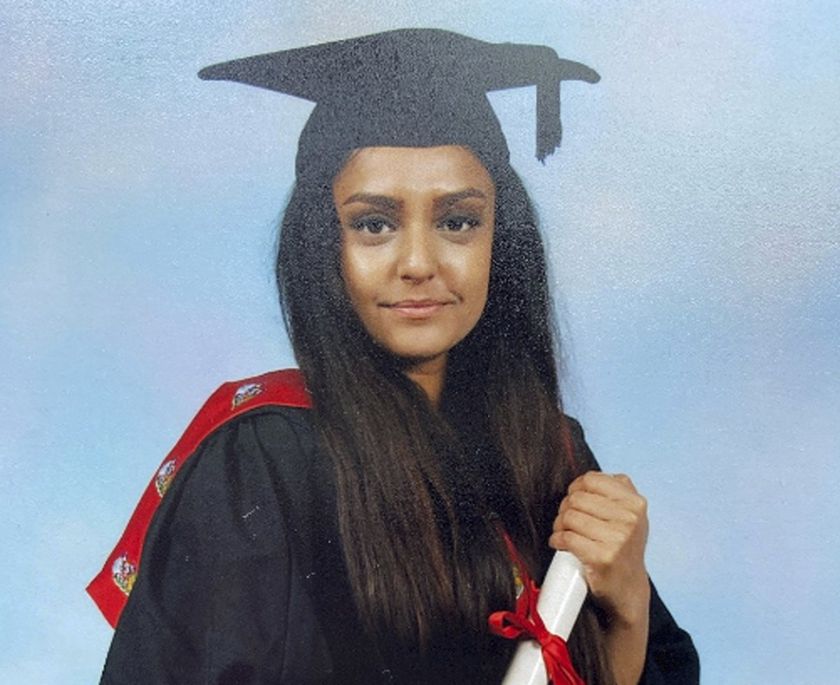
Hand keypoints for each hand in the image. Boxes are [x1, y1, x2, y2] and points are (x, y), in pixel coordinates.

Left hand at [549, 471, 649, 625]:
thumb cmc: (623, 547)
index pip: (591, 480)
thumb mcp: (631, 514)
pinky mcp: (603, 557)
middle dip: (565, 509)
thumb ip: (616, 491)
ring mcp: (618, 539)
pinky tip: (560, 544)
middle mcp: (630, 519)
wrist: (628, 588)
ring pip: (570, 516)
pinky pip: (567, 538)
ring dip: (559, 525)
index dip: (575, 488)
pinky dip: (557, 540)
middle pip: (577, 498)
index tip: (573, 499)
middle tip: (566, 521)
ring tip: (564, 532)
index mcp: (635, 503)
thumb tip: (585, 479)